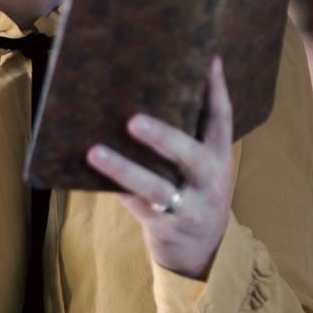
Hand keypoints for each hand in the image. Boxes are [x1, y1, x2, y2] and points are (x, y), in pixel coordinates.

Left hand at [86, 55, 233, 277]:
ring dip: (124, 169)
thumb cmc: (193, 194)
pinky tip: (91, 175)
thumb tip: (150, 88)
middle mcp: (210, 181)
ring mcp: (191, 208)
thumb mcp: (202, 166)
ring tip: (94, 152)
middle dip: (162, 136)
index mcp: (219, 157)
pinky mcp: (168, 229)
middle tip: (132, 120)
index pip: (222, 119)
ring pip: (156, 188)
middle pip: (189, 155)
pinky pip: (138, 207)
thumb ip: (187, 134)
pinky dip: (116, 190)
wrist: (202, 253)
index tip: (208, 59)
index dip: (217, 89)